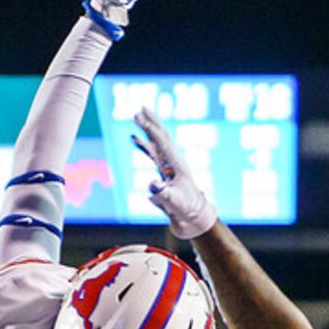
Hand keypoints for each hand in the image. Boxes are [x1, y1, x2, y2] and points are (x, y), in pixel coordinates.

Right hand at [132, 107, 216, 238]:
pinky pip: (152, 156)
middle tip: (140, 109)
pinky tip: (136, 140)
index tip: (141, 118)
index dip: (152, 130)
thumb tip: (151, 184)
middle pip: (162, 137)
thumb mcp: (174, 203)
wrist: (193, 220)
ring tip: (136, 118)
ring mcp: (168, 168)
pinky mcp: (164, 174)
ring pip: (156, 144)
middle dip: (151, 122)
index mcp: (177, 165)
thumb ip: (163, 193)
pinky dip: (144, 146)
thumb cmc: (187, 211)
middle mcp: (173, 162)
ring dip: (146, 131)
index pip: (163, 142)